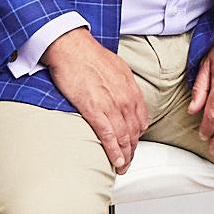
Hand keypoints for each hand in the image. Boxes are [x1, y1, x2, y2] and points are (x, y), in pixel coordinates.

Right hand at [45, 27, 147, 172]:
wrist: (71, 47)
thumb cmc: (89, 54)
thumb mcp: (116, 68)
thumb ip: (122, 86)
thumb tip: (122, 96)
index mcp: (131, 89)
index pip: (141, 119)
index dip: (138, 136)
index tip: (133, 144)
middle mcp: (125, 98)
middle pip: (134, 132)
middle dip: (133, 150)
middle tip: (128, 161)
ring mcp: (111, 105)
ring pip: (124, 137)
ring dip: (125, 156)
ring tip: (122, 167)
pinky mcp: (95, 110)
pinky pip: (108, 136)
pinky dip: (114, 151)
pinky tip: (116, 161)